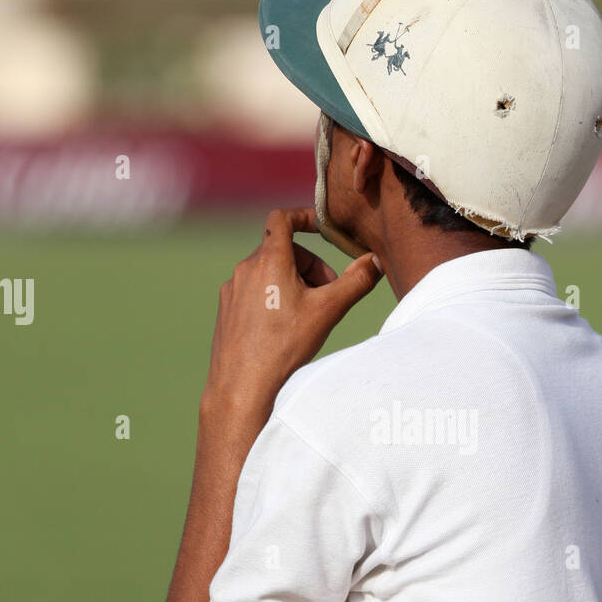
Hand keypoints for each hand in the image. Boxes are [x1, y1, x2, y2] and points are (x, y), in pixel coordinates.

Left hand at [202, 207, 382, 423]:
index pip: (282, 218)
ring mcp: (232, 290)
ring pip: (268, 273)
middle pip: (282, 251)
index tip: (320, 228)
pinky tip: (284, 329)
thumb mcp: (329, 311)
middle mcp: (246, 269)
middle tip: (327, 295)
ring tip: (307, 316)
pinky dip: (273, 299)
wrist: (244, 385)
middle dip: (310, 266)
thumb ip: (356, 282)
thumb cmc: (285, 346)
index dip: (303, 217)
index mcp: (269, 261)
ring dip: (292, 284)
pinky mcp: (226, 310)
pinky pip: (254, 292)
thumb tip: (375, 262)